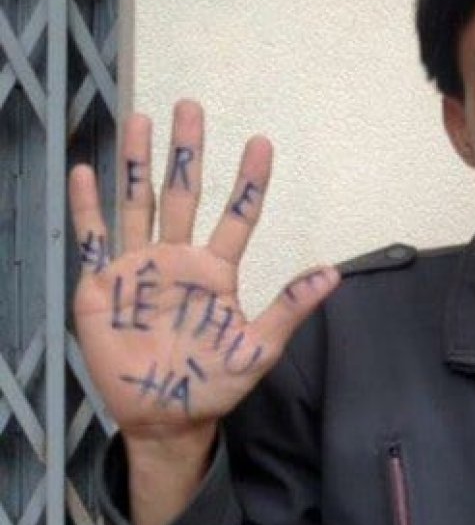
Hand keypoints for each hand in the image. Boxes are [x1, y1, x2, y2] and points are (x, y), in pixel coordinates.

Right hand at [70, 101, 337, 524]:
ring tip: (142, 119)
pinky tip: (88, 170)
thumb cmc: (214, 383)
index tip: (261, 143)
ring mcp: (139, 268)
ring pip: (139, 203)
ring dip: (140, 163)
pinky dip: (89, 207)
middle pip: (183, 194)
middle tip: (191, 106)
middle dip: (187, 151)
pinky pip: (94, 238)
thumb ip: (290, 309)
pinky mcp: (102, 285)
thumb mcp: (258, 348)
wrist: (167, 418)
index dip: (249, 181)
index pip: (237, 215)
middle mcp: (178, 258)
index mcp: (216, 270)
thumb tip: (334, 274)